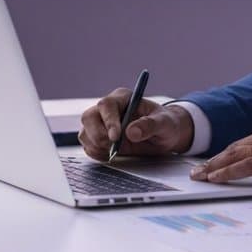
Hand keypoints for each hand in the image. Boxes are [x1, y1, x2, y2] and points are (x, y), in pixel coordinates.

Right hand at [78, 89, 193, 160]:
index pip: (106, 105)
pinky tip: (112, 154)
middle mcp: (108, 109)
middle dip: (98, 135)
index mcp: (123, 98)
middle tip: (114, 147)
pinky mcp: (99, 138)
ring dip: (97, 146)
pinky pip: (88, 146)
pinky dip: (97, 153)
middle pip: (89, 117)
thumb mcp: (165, 124)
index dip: (108, 121)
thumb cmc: (166, 124)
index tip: (116, 137)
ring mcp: (101, 123)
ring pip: (85, 133)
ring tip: (117, 150)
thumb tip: (132, 132)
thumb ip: (150, 125)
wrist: (165, 136)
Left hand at [190, 122, 251, 193]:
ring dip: (214, 166)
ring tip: (200, 176)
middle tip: (198, 171)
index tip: (214, 163)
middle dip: (215, 159)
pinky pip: (244, 166)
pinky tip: (215, 178)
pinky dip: (226, 172)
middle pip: (236, 147)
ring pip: (235, 155)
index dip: (227, 154)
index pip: (245, 143)